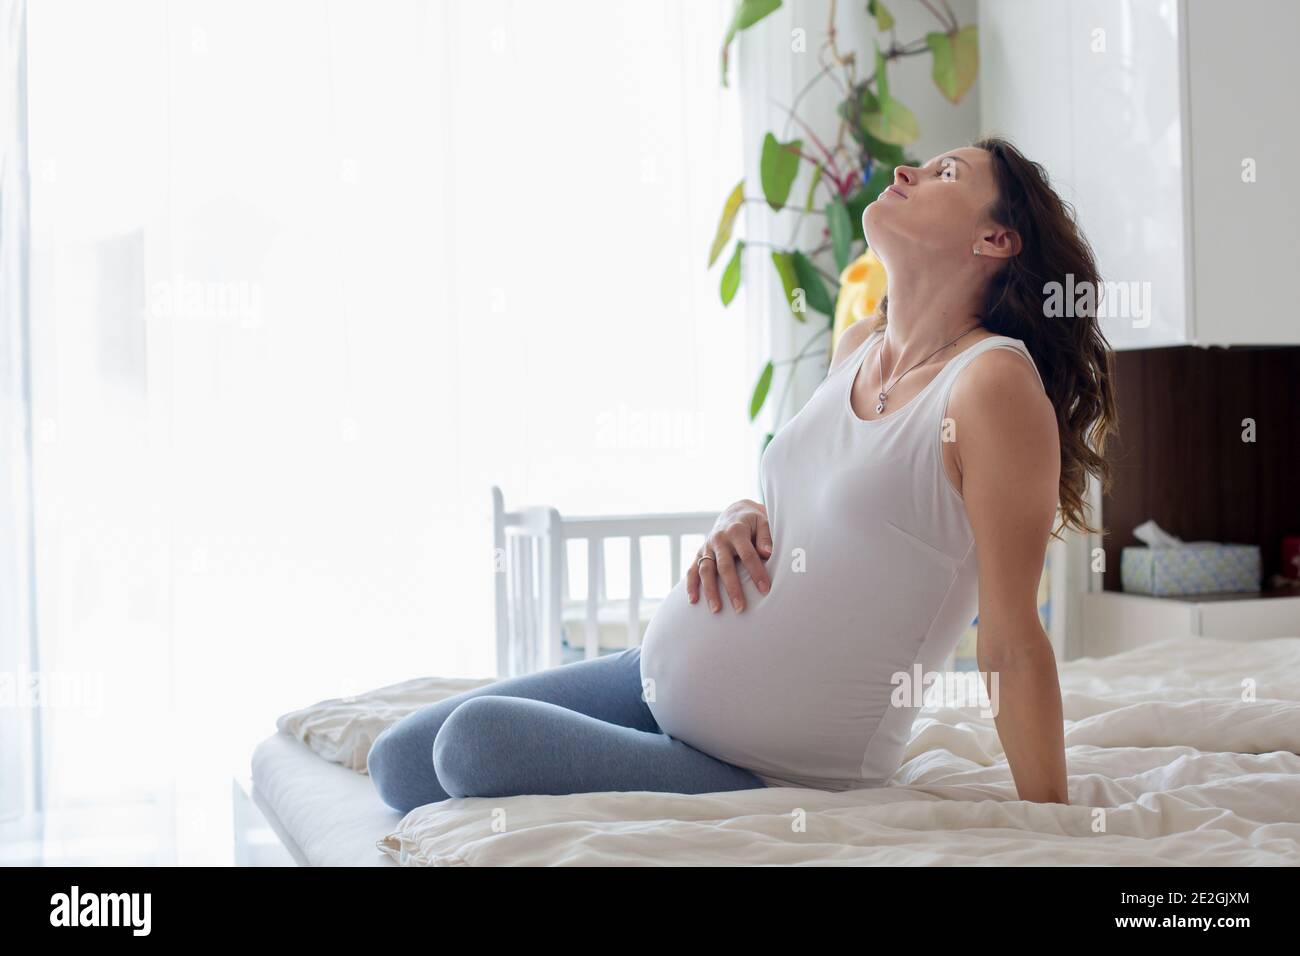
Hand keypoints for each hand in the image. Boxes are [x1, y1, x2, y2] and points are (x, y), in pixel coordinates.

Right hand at [686, 499, 772, 613]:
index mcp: (736, 531)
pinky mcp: (700, 553)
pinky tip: (693, 601)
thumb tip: (767, 553)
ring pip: (706, 571)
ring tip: (716, 610)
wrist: (734, 513)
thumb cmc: (753, 522)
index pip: (747, 554)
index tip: (765, 590)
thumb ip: (765, 537)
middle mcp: (719, 539)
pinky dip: (690, 585)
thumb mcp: (762, 522)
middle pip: (724, 566)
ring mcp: (707, 547)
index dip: (756, 572)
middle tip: (740, 608)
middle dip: (732, 588)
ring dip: (710, 591)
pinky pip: (692, 570)